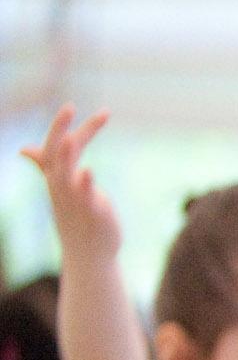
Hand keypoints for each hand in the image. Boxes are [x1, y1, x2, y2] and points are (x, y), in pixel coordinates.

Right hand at [19, 107, 122, 256]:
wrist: (87, 254)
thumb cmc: (76, 218)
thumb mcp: (60, 189)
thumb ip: (47, 167)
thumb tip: (25, 150)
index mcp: (56, 177)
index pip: (56, 146)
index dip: (63, 126)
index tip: (72, 105)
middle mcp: (61, 186)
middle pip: (56, 154)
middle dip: (60, 130)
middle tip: (68, 107)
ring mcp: (74, 199)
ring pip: (65, 176)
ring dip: (67, 156)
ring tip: (70, 138)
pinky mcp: (91, 213)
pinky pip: (84, 198)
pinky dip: (84, 184)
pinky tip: (87, 171)